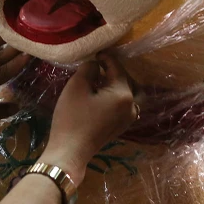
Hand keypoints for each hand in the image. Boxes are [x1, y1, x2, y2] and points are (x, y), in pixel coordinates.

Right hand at [41, 53, 136, 184]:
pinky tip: (101, 95)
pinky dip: (117, 96)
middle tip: (98, 65)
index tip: (95, 52)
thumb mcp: (76, 86)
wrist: (70, 151)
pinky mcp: (121, 126)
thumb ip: (89, 69)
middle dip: (114, 70)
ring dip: (118, 83)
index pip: (117, 68)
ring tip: (101, 79)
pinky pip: (125, 105)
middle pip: (128, 80)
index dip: (106, 57)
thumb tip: (96, 64)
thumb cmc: (72, 117)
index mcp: (123, 94)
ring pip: (129, 93)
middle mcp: (132, 106)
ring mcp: (128, 118)